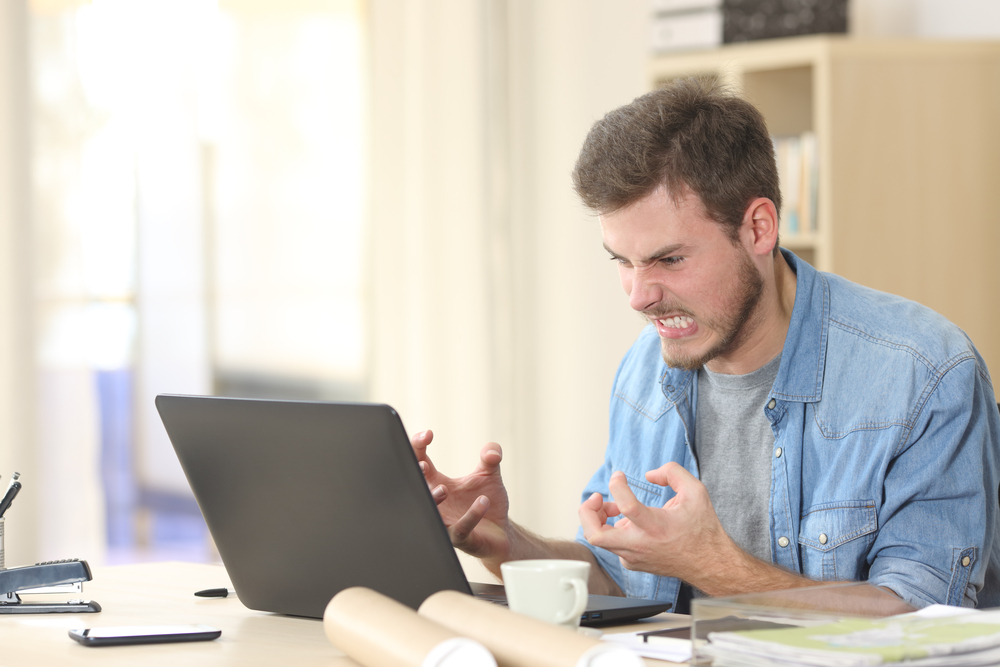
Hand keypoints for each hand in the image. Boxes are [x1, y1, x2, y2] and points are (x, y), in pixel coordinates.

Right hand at [411, 430, 511, 560]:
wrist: (500, 532)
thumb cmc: (487, 502)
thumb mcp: (489, 475)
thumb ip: (491, 457)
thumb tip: (492, 450)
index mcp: (437, 482)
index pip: (419, 462)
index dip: (418, 446)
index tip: (428, 434)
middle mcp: (437, 502)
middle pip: (415, 486)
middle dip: (415, 476)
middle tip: (422, 465)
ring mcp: (446, 521)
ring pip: (431, 512)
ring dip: (434, 499)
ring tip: (445, 489)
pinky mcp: (460, 538)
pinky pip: (460, 528)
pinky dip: (471, 515)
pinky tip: (483, 502)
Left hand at [578, 463, 736, 585]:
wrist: (708, 563)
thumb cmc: (702, 529)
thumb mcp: (696, 491)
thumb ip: (672, 472)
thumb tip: (649, 475)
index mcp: (656, 527)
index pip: (626, 507)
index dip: (617, 486)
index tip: (619, 476)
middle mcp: (640, 545)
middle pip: (595, 535)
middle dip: (587, 512)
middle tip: (597, 498)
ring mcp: (633, 557)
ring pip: (600, 540)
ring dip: (600, 519)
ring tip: (614, 507)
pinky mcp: (632, 563)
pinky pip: (612, 546)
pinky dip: (612, 530)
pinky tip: (626, 523)